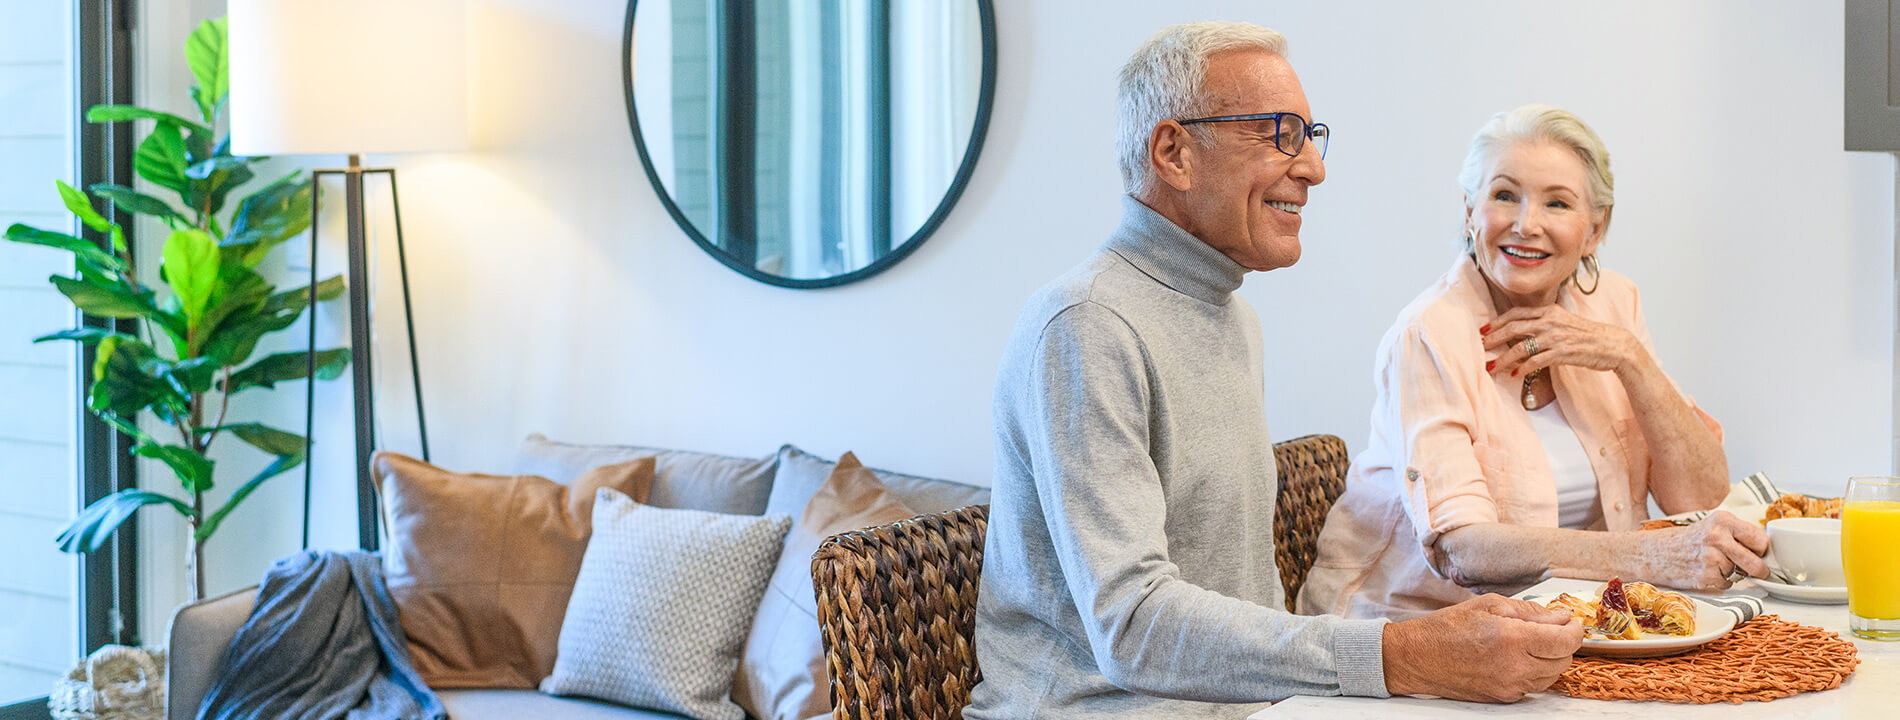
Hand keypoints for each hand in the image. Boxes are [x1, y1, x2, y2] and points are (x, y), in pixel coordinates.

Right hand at [1382, 593, 1582, 701]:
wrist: (1418, 657)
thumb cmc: (1447, 628)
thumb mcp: (1488, 605)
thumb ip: (1529, 611)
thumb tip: (1559, 616)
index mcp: (1513, 639)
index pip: (1567, 640)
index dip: (1574, 629)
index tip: (1569, 621)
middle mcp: (1515, 667)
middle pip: (1564, 660)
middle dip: (1562, 643)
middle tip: (1547, 629)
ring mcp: (1510, 686)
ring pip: (1552, 676)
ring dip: (1549, 659)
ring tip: (1530, 644)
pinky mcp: (1504, 697)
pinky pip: (1533, 686)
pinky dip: (1533, 672)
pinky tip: (1516, 658)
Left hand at [1482, 305, 1641, 377]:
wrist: (1613, 344)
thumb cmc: (1587, 335)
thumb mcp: (1563, 322)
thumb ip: (1543, 323)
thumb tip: (1520, 332)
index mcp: (1550, 311)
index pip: (1516, 314)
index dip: (1497, 321)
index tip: (1482, 330)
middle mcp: (1551, 321)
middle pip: (1514, 328)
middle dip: (1493, 338)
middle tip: (1479, 347)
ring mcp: (1557, 336)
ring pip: (1521, 347)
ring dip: (1503, 358)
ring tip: (1491, 367)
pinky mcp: (1564, 352)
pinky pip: (1537, 361)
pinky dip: (1523, 368)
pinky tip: (1514, 374)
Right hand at [1636, 510, 1769, 590]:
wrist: (1653, 552)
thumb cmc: (1685, 540)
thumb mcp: (1711, 525)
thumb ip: (1736, 533)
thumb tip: (1766, 551)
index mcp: (1723, 520)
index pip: (1761, 539)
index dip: (1762, 549)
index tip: (1759, 553)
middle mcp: (1717, 537)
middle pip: (1756, 561)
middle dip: (1759, 569)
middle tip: (1759, 571)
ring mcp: (1711, 558)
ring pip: (1741, 574)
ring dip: (1734, 574)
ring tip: (1716, 565)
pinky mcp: (1705, 577)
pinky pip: (1727, 584)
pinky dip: (1721, 582)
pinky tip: (1707, 572)